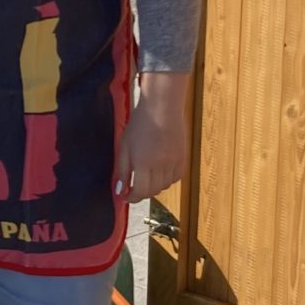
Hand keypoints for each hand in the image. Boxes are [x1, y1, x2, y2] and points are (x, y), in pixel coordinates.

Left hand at [115, 72, 190, 203]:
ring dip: (155, 186)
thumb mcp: (124, 146)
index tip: (126, 196)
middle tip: (135, 187)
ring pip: (165, 186)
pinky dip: (168, 179)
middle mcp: (161, 165)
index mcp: (143, 162)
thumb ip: (122, 170)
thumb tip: (120, 191)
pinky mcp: (183, 158)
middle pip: (153, 191)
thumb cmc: (140, 124)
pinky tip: (160, 171)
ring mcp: (174, 162)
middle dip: (142, 193)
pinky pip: (176, 178)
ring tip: (147, 176)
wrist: (162, 107)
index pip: (140, 192)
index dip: (132, 198)